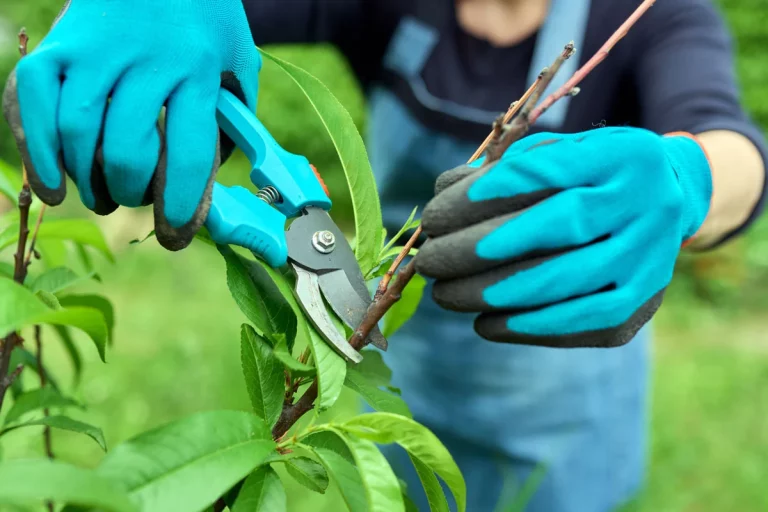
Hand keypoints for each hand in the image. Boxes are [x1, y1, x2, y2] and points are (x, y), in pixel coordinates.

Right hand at [2, 0, 259, 249]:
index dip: (180, 205)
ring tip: (101, 196)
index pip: (189, 152)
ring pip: (77, 132)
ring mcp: (95, 49)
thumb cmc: (206, 20)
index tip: (175, 234)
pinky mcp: (59, 44)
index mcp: (198, 69)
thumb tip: (211, 183)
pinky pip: (32, 100)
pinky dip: (35, 150)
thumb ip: (233, 120)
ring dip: (86, 180)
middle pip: (127, 149)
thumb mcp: (238, 63)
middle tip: (133, 201)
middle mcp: (145, 60)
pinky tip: (51, 187)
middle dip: (130, 192)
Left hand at [414, 127, 712, 347]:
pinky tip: (484, 323)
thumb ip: (503, 168)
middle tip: (429, 260)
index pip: (547, 170)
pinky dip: (525, 327)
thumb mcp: (556, 155)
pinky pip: (579, 323)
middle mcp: (648, 203)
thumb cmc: (588, 178)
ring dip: (494, 293)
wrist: (668, 203)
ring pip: (567, 280)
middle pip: (559, 226)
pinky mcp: (641, 304)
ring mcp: (650, 258)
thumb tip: (442, 191)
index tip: (436, 214)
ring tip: (445, 294)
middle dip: (480, 248)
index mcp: (621, 155)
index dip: (486, 194)